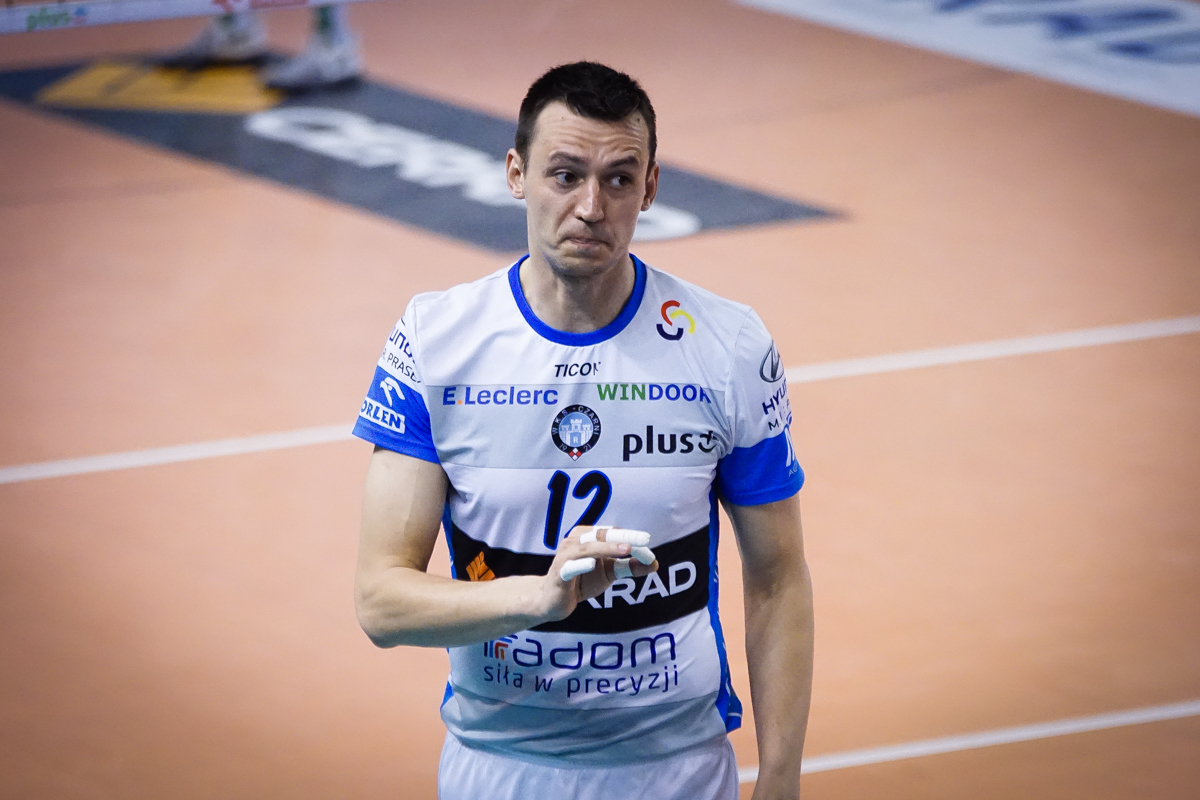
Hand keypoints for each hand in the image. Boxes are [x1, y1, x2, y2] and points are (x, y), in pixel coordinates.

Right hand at [532, 525, 658, 622]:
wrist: (552, 601)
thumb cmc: (580, 581)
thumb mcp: (608, 574)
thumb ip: (629, 567)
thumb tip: (655, 563)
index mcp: (586, 536)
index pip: (611, 532)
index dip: (630, 536)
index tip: (647, 541)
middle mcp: (574, 541)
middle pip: (600, 535)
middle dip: (623, 537)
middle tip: (643, 540)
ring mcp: (565, 557)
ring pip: (587, 548)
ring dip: (607, 547)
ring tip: (625, 550)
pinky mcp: (559, 574)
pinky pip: (570, 568)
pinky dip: (581, 565)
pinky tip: (593, 564)